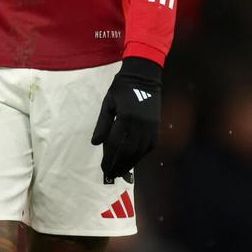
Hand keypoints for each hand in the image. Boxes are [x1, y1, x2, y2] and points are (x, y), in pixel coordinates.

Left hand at [90, 57, 161, 182]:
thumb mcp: (108, 103)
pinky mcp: (156, 129)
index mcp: (125, 118)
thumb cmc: (122, 88)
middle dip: (118, 165)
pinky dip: (139, 156)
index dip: (108, 158)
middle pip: (127, 152)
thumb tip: (95, 143)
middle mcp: (140, 126)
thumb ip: (102, 124)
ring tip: (120, 172)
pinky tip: (132, 161)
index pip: (115, 144)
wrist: (144, 77)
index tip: (103, 168)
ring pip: (139, 153)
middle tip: (110, 174)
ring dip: (129, 164)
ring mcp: (150, 128)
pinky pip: (148, 148)